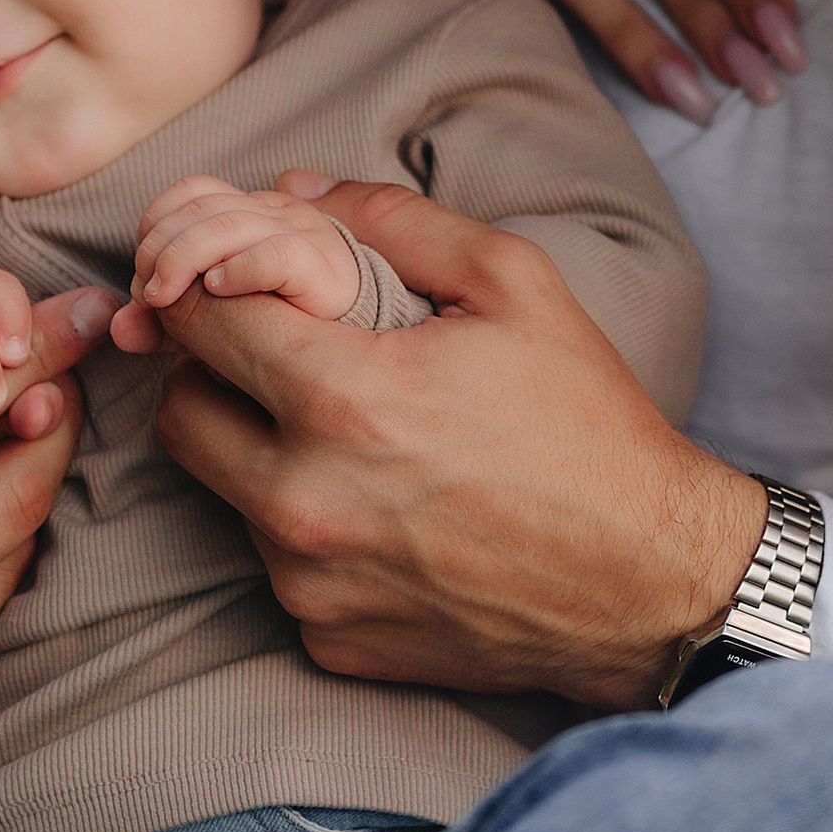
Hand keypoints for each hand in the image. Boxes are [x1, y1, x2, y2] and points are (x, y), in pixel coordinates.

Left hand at [152, 180, 767, 710]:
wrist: (652, 580)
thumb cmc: (588, 424)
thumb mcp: (514, 284)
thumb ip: (394, 220)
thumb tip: (291, 190)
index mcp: (342, 398)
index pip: (197, 318)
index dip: (204, 285)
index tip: (232, 281)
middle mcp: (304, 499)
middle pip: (180, 410)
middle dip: (212, 370)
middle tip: (279, 352)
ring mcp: (310, 583)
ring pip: (224, 491)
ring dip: (260, 451)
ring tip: (348, 433)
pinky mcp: (328, 641)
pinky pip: (278, 567)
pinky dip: (309, 531)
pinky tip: (385, 511)